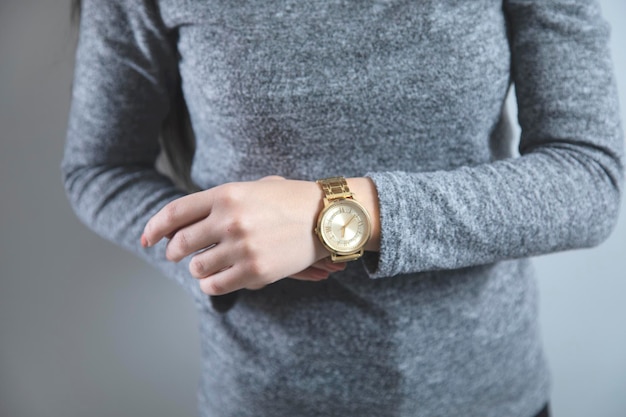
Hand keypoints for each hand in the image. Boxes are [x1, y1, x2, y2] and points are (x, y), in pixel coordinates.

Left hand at [141, 176, 332, 294]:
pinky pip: (216, 285)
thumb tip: (186, 220)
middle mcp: (230, 220)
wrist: (327, 216)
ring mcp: (242, 247)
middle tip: (180, 255)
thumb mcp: (253, 188)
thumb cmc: (290, 200)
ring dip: (198, 269)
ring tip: (208, 265)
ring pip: (197, 267)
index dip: (154, 227)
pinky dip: (211, 285)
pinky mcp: (256, 271)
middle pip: (181, 244)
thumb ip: (220, 201)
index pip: (175, 213)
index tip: (147, 238)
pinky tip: (218, 278)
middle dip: (174, 252)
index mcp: (226, 194)